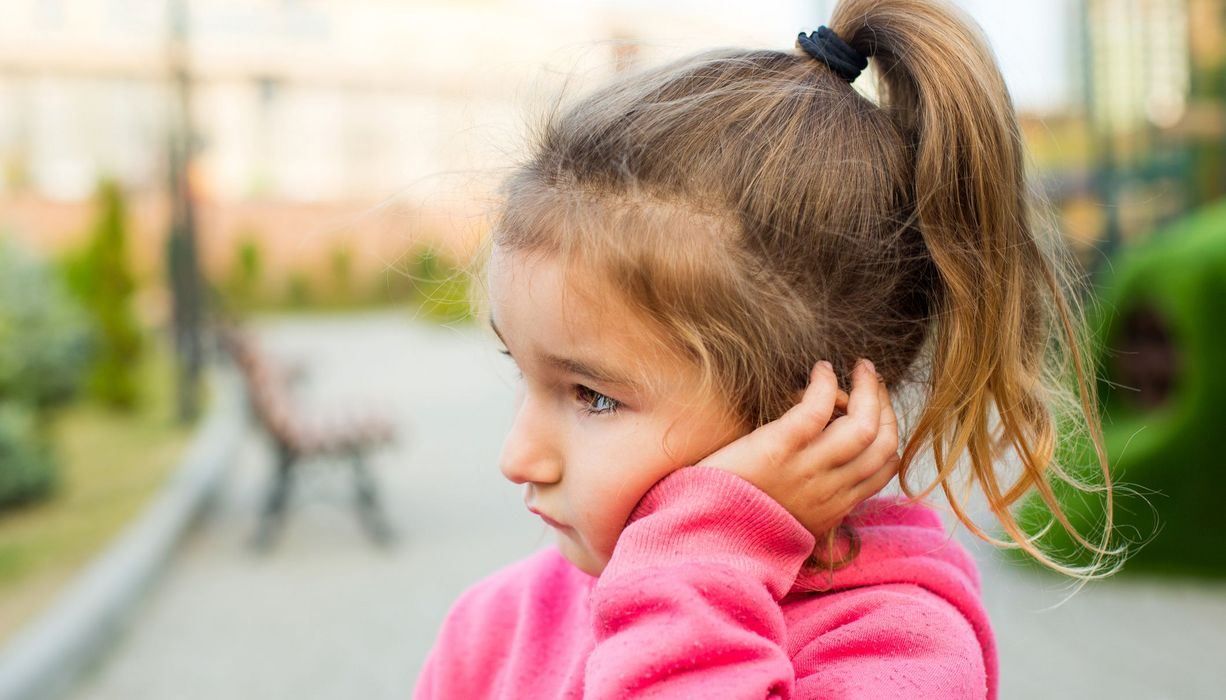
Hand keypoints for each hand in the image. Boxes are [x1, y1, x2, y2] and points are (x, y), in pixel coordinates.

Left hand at [696, 359, 900, 539]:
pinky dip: (827, 385)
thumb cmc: (738, 520)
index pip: (885, 468)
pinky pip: (817, 409)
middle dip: (885, 405)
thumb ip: (812, 500)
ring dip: (868, 389)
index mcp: (834, 507)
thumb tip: (825, 474)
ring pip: (862, 426)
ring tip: (860, 367)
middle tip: (874, 379)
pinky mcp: (777, 449)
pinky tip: (821, 370)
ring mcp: (806, 470)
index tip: (878, 409)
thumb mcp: (789, 521)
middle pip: (883, 443)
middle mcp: (829, 490)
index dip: (889, 432)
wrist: (703, 540)